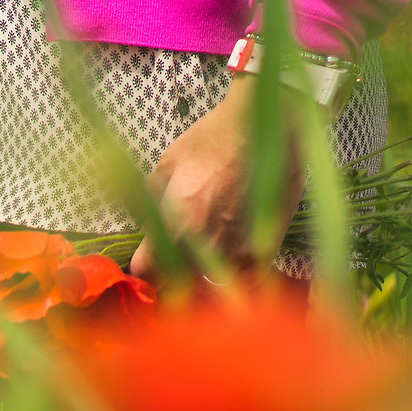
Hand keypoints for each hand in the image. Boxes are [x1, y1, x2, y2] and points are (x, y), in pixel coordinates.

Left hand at [127, 79, 298, 279]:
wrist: (263, 127)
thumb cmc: (210, 140)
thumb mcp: (166, 165)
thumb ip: (151, 203)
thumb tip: (145, 230)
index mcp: (175, 225)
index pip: (147, 272)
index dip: (144, 268)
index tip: (147, 261)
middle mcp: (205, 246)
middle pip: (179, 283)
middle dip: (172, 273)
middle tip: (176, 255)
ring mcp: (239, 252)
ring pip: (213, 283)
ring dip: (204, 274)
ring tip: (206, 252)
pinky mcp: (267, 248)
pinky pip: (246, 278)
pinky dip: (238, 273)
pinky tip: (234, 253)